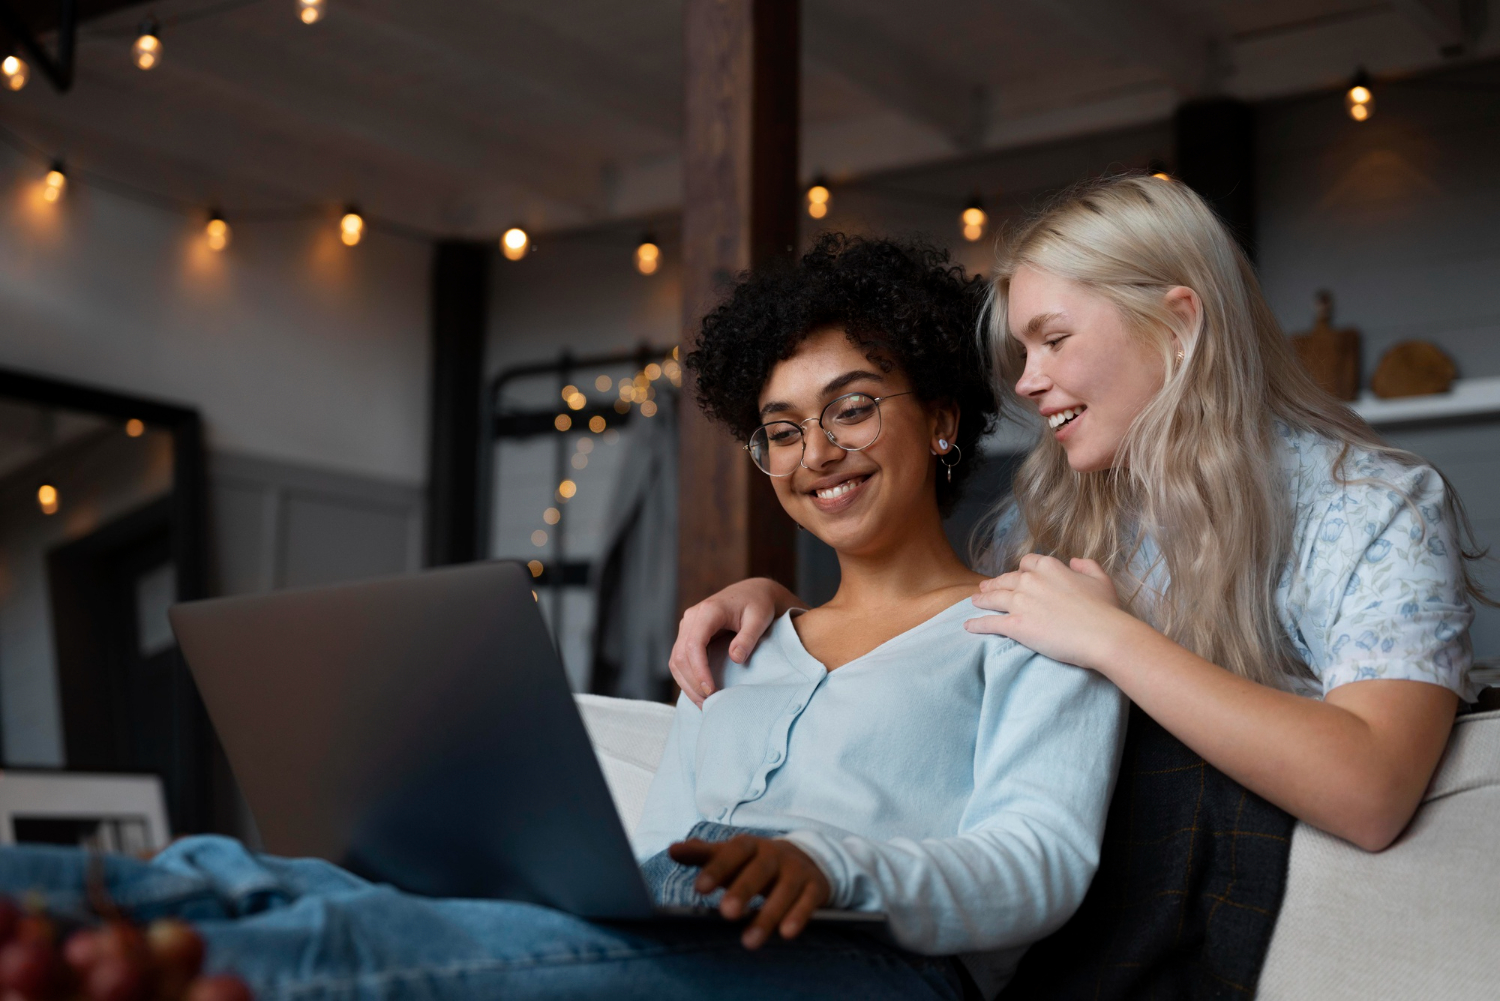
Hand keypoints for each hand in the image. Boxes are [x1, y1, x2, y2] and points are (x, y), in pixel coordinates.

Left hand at [667, 836, 830, 948]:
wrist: (805, 859)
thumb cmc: (755, 864)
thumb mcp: (731, 857)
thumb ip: (703, 855)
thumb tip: (673, 849)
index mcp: (750, 846)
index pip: (733, 852)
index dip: (717, 868)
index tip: (698, 889)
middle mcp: (774, 855)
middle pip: (759, 870)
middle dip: (743, 890)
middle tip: (727, 913)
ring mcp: (797, 870)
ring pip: (784, 890)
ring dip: (768, 915)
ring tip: (749, 941)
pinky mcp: (815, 887)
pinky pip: (808, 901)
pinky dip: (798, 916)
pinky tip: (786, 934)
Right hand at [669, 578, 799, 705]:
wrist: (752, 593)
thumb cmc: (758, 605)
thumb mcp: (759, 619)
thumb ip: (748, 638)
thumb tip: (735, 659)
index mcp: (708, 611)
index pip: (694, 644)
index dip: (699, 671)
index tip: (711, 690)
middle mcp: (692, 617)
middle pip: (681, 655)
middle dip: (692, 682)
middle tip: (709, 704)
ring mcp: (687, 626)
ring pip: (676, 659)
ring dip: (687, 684)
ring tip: (704, 703)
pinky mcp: (688, 635)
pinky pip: (680, 659)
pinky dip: (686, 678)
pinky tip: (699, 693)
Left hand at [966, 554, 1133, 669]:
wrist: (1102, 634)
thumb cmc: (1105, 609)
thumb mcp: (1100, 579)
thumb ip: (1086, 566)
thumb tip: (1075, 561)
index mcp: (1049, 567)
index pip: (1026, 563)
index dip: (1021, 570)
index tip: (1018, 575)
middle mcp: (1030, 581)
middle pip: (1006, 580)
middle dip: (995, 584)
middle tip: (986, 588)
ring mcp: (1020, 602)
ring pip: (994, 598)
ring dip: (983, 599)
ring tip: (975, 601)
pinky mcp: (1015, 625)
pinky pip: (990, 623)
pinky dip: (977, 624)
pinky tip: (968, 626)